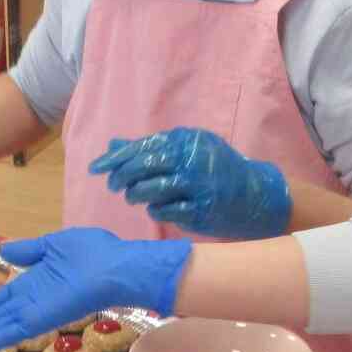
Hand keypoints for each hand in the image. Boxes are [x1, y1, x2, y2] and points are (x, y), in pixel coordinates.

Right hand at [0, 228, 191, 351]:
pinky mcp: (43, 318)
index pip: (1, 301)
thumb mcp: (55, 245)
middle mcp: (32, 302)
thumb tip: (6, 249)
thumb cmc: (96, 253)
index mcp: (35, 284)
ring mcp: (37, 312)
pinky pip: (13, 330)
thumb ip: (30, 251)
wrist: (119, 265)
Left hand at [90, 128, 292, 239]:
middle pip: (143, 166)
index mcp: (187, 140)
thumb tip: (113, 146)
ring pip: (151, 190)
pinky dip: (155, 209)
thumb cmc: (214, 171)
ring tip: (134, 196)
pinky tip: (156, 207)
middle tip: (113, 186)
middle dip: (121, 177)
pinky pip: (165, 211)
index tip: (96, 168)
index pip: (143, 146)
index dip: (116, 158)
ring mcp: (198, 185)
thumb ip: (151, 149)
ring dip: (135, 195)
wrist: (255, 195)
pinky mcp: (201, 210)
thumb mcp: (186, 152)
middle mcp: (192, 159)